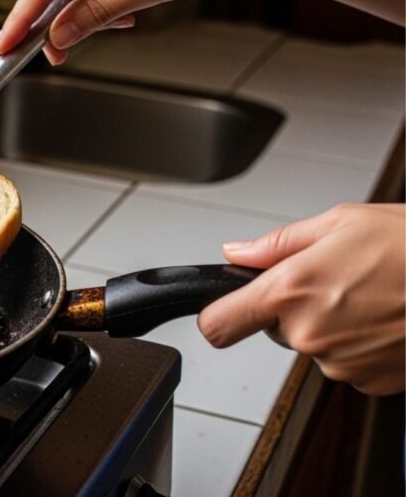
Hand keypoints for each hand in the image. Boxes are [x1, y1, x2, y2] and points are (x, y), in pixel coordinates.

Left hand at [198, 204, 404, 395]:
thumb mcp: (340, 222)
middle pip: (276, 329)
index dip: (217, 317)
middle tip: (338, 279)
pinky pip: (348, 363)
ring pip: (315, 345)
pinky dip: (362, 344)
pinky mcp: (372, 382)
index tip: (224, 312)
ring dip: (333, 325)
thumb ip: (278, 243)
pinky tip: (387, 316)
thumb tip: (238, 252)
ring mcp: (341, 363)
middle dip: (296, 307)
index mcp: (291, 291)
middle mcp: (310, 335)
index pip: (218, 325)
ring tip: (373, 293)